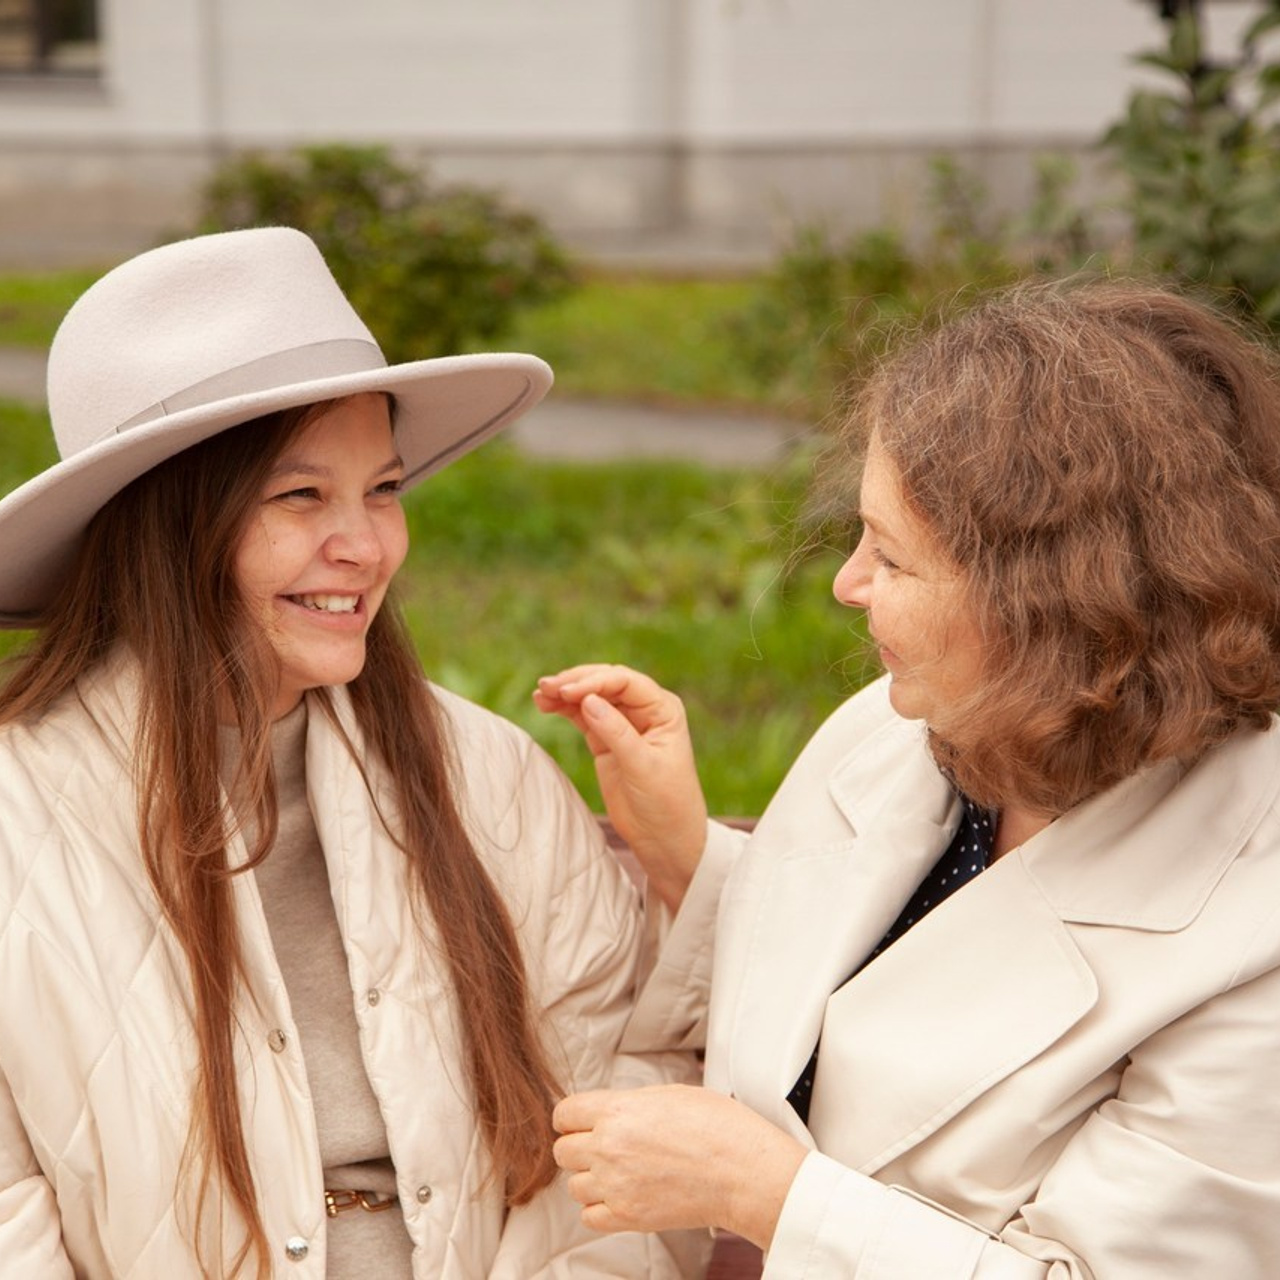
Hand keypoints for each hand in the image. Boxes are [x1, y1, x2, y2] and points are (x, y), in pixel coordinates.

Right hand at [534, 664, 707, 909]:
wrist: (665, 838)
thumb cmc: (666, 803)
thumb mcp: (643, 768)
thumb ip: (616, 733)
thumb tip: (588, 700)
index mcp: (663, 709)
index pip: (625, 682)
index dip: (595, 681)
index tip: (568, 691)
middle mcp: (645, 710)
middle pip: (606, 682)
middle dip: (576, 681)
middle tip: (547, 686)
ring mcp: (624, 724)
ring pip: (591, 697)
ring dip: (566, 693)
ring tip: (540, 693)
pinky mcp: (606, 740)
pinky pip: (583, 716)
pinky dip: (564, 709)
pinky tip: (546, 704)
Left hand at [552, 1084, 805, 1248]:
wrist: (743, 1172)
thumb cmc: (717, 1126)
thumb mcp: (670, 1094)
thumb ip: (630, 1103)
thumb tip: (611, 1111)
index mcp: (618, 1110)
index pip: (563, 1113)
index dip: (572, 1117)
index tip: (583, 1122)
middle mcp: (609, 1147)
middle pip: (563, 1151)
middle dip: (579, 1147)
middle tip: (603, 1147)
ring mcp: (616, 1186)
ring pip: (573, 1186)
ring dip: (590, 1179)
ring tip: (619, 1173)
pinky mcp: (628, 1217)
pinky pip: (589, 1217)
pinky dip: (600, 1208)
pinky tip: (622, 1196)